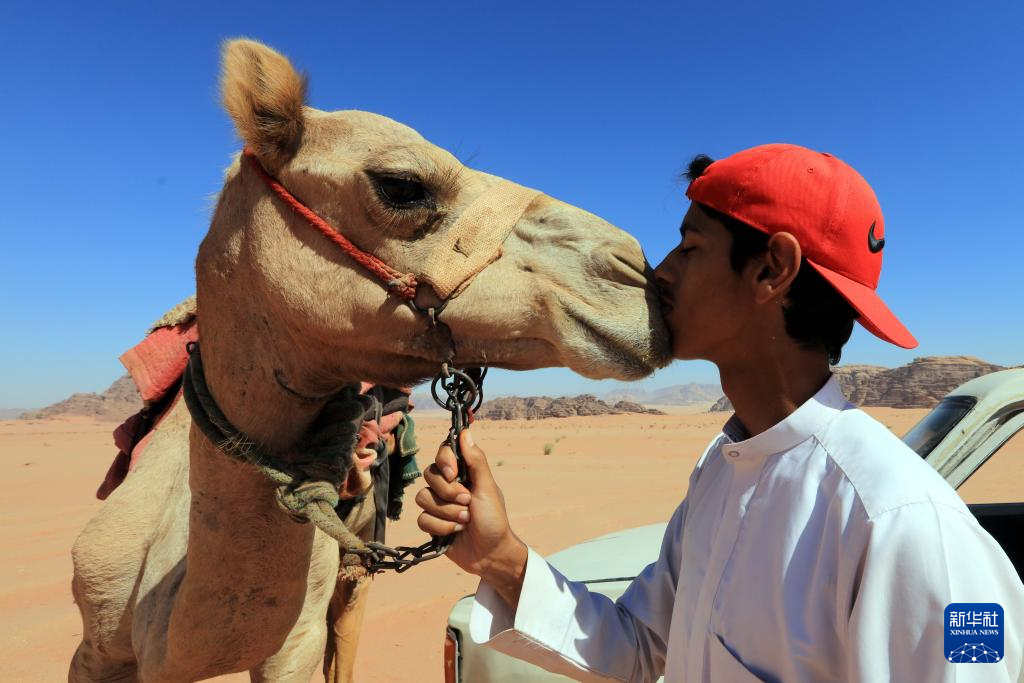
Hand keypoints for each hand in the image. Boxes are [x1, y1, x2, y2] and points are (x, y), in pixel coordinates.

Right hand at [415, 430, 527, 606]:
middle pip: (429, 475)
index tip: (455, 473)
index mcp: (464, 473)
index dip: (444, 461)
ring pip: (423, 498)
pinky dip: (441, 527)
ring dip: (447, 513)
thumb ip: (476, 461)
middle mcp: (448, 485)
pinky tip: (454, 533)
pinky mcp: (431, 524)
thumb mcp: (488, 488)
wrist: (490, 554)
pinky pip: (422, 519)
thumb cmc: (494, 519)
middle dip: (449, 492)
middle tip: (467, 502)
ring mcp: (439, 504)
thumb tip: (465, 432)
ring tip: (464, 521)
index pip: (443, 452)